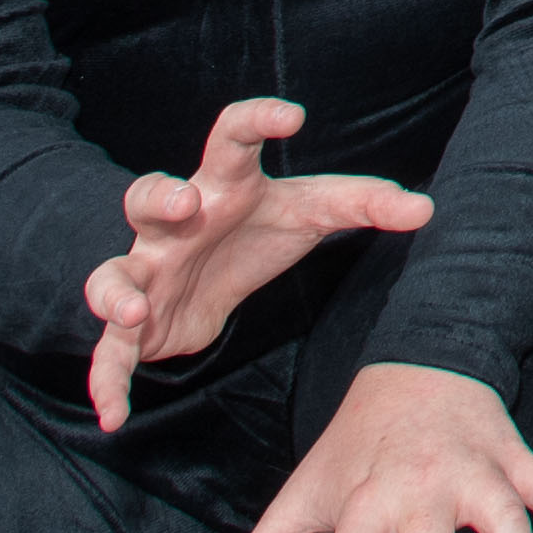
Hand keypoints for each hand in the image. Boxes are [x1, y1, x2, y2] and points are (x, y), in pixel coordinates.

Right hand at [81, 97, 433, 432]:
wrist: (205, 281)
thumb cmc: (259, 229)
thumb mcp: (313, 212)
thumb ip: (365, 204)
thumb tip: (426, 209)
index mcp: (225, 186)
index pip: (231, 139)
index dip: (256, 120)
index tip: (291, 117)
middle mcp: (175, 224)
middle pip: (147, 195)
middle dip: (159, 196)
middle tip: (185, 202)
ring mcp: (147, 273)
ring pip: (111, 274)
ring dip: (114, 292)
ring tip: (133, 311)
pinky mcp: (136, 326)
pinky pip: (109, 353)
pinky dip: (106, 382)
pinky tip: (113, 415)